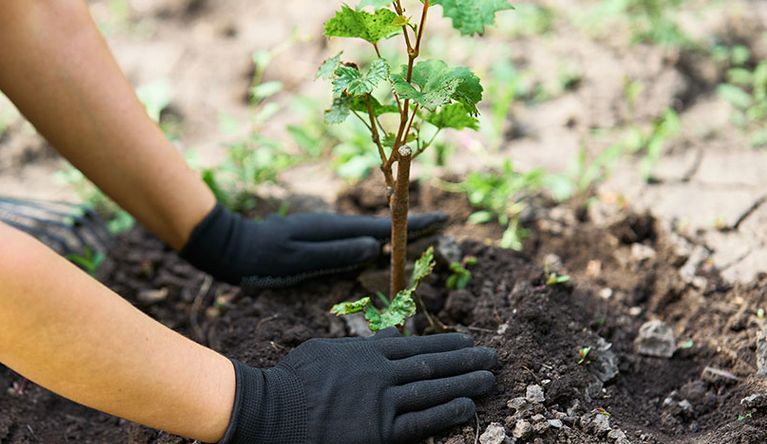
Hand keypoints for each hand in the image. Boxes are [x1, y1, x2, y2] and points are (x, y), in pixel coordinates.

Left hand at [179, 203, 448, 287]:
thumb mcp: (299, 256)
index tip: (442, 219)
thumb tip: (374, 246)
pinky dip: (377, 240)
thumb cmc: (262, 256)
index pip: (382, 227)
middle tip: (444, 223)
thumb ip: (336, 252)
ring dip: (397, 232)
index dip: (413, 224)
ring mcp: (326, 231)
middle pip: (382, 225)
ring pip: (370, 231)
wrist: (231, 247)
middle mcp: (333, 226)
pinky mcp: (318, 240)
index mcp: (333, 228)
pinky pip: (356, 239)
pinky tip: (381, 245)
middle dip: (412, 223)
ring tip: (423, 232)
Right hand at [219, 329, 496, 443]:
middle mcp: (380, 373)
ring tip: (489, 378)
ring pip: (432, 390)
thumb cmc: (294, 381)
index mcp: (367, 353)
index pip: (416, 346)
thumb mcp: (327, 351)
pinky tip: (467, 406)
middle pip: (432, 365)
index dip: (446, 344)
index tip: (469, 340)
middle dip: (466, 360)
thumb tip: (391, 334)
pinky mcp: (379, 431)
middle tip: (493, 356)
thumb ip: (362, 346)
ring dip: (465, 383)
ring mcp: (382, 402)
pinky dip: (446, 413)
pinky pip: (421, 422)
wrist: (273, 411)